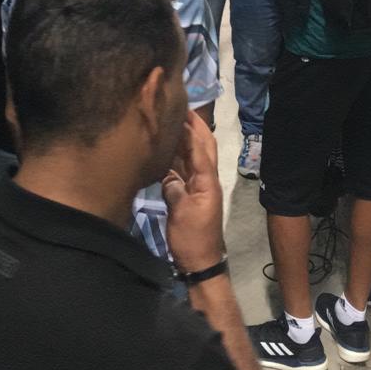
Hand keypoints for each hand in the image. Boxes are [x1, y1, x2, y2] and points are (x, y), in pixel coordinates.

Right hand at [163, 111, 223, 273]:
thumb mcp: (180, 213)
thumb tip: (166, 173)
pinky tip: (163, 147)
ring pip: (192, 154)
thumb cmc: (192, 239)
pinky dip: (175, 155)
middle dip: (193, 124)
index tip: (180, 107)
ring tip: (169, 120)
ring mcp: (197, 186)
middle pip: (202, 144)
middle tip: (178, 106)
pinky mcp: (187, 193)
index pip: (200, 146)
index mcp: (207, 180)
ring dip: (184, 136)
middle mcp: (204, 178)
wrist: (200, 263)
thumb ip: (174, 188)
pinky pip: (182, 168)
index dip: (191, 126)